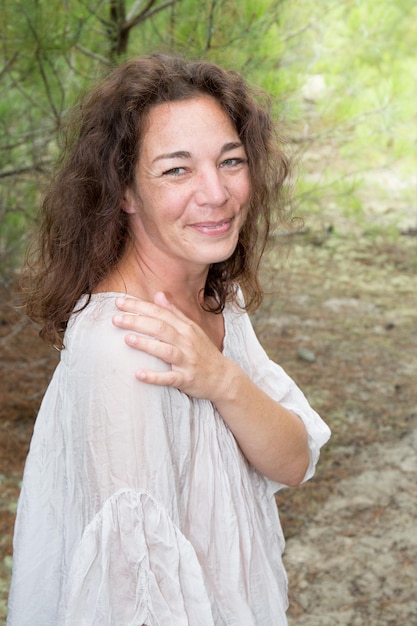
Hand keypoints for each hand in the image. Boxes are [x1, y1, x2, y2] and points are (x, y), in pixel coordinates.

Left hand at [113, 292, 228, 399]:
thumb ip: (175, 312)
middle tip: (115, 319)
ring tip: (127, 339)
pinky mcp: (187, 379)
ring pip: (165, 350)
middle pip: (160, 328)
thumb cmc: (203, 352)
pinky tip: (139, 374)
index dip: (139, 306)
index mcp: (186, 328)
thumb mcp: (192, 329)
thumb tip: (158, 294)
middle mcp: (186, 341)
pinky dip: (154, 376)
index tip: (119, 303)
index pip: (160, 313)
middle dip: (137, 322)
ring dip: (146, 344)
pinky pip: (169, 378)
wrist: (223, 378)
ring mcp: (187, 360)